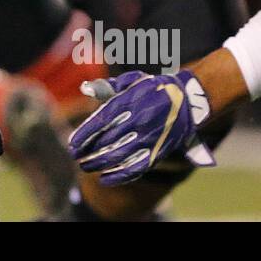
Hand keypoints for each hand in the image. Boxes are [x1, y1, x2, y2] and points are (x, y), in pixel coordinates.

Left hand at [68, 70, 214, 185]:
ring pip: (119, 156)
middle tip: (76, 158)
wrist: (188, 99)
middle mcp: (138, 121)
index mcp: (130, 102)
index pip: (101, 121)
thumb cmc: (154, 88)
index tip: (73, 145)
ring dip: (99, 164)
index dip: (85, 135)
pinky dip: (119, 176)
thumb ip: (108, 86)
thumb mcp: (133, 80)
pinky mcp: (157, 151)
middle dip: (88, 152)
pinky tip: (105, 179)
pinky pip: (136, 168)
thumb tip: (86, 88)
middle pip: (107, 141)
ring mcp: (148, 138)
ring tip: (86, 167)